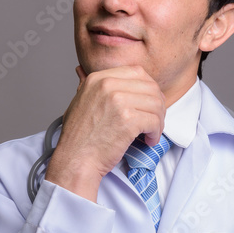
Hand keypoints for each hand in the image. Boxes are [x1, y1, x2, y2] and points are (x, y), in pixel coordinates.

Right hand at [44, 65, 165, 200]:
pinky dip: (155, 133)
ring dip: (158, 121)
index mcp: (97, 79)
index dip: (148, 88)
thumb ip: (93, 87)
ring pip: (156, 104)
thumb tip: (92, 74)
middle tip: (154, 120)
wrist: (75, 160)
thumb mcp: (80, 102)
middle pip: (150, 87)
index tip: (148, 103)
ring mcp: (118, 101)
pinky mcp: (128, 119)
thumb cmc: (78, 138)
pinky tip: (148, 140)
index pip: (136, 72)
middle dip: (157, 105)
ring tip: (151, 133)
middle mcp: (107, 85)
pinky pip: (154, 121)